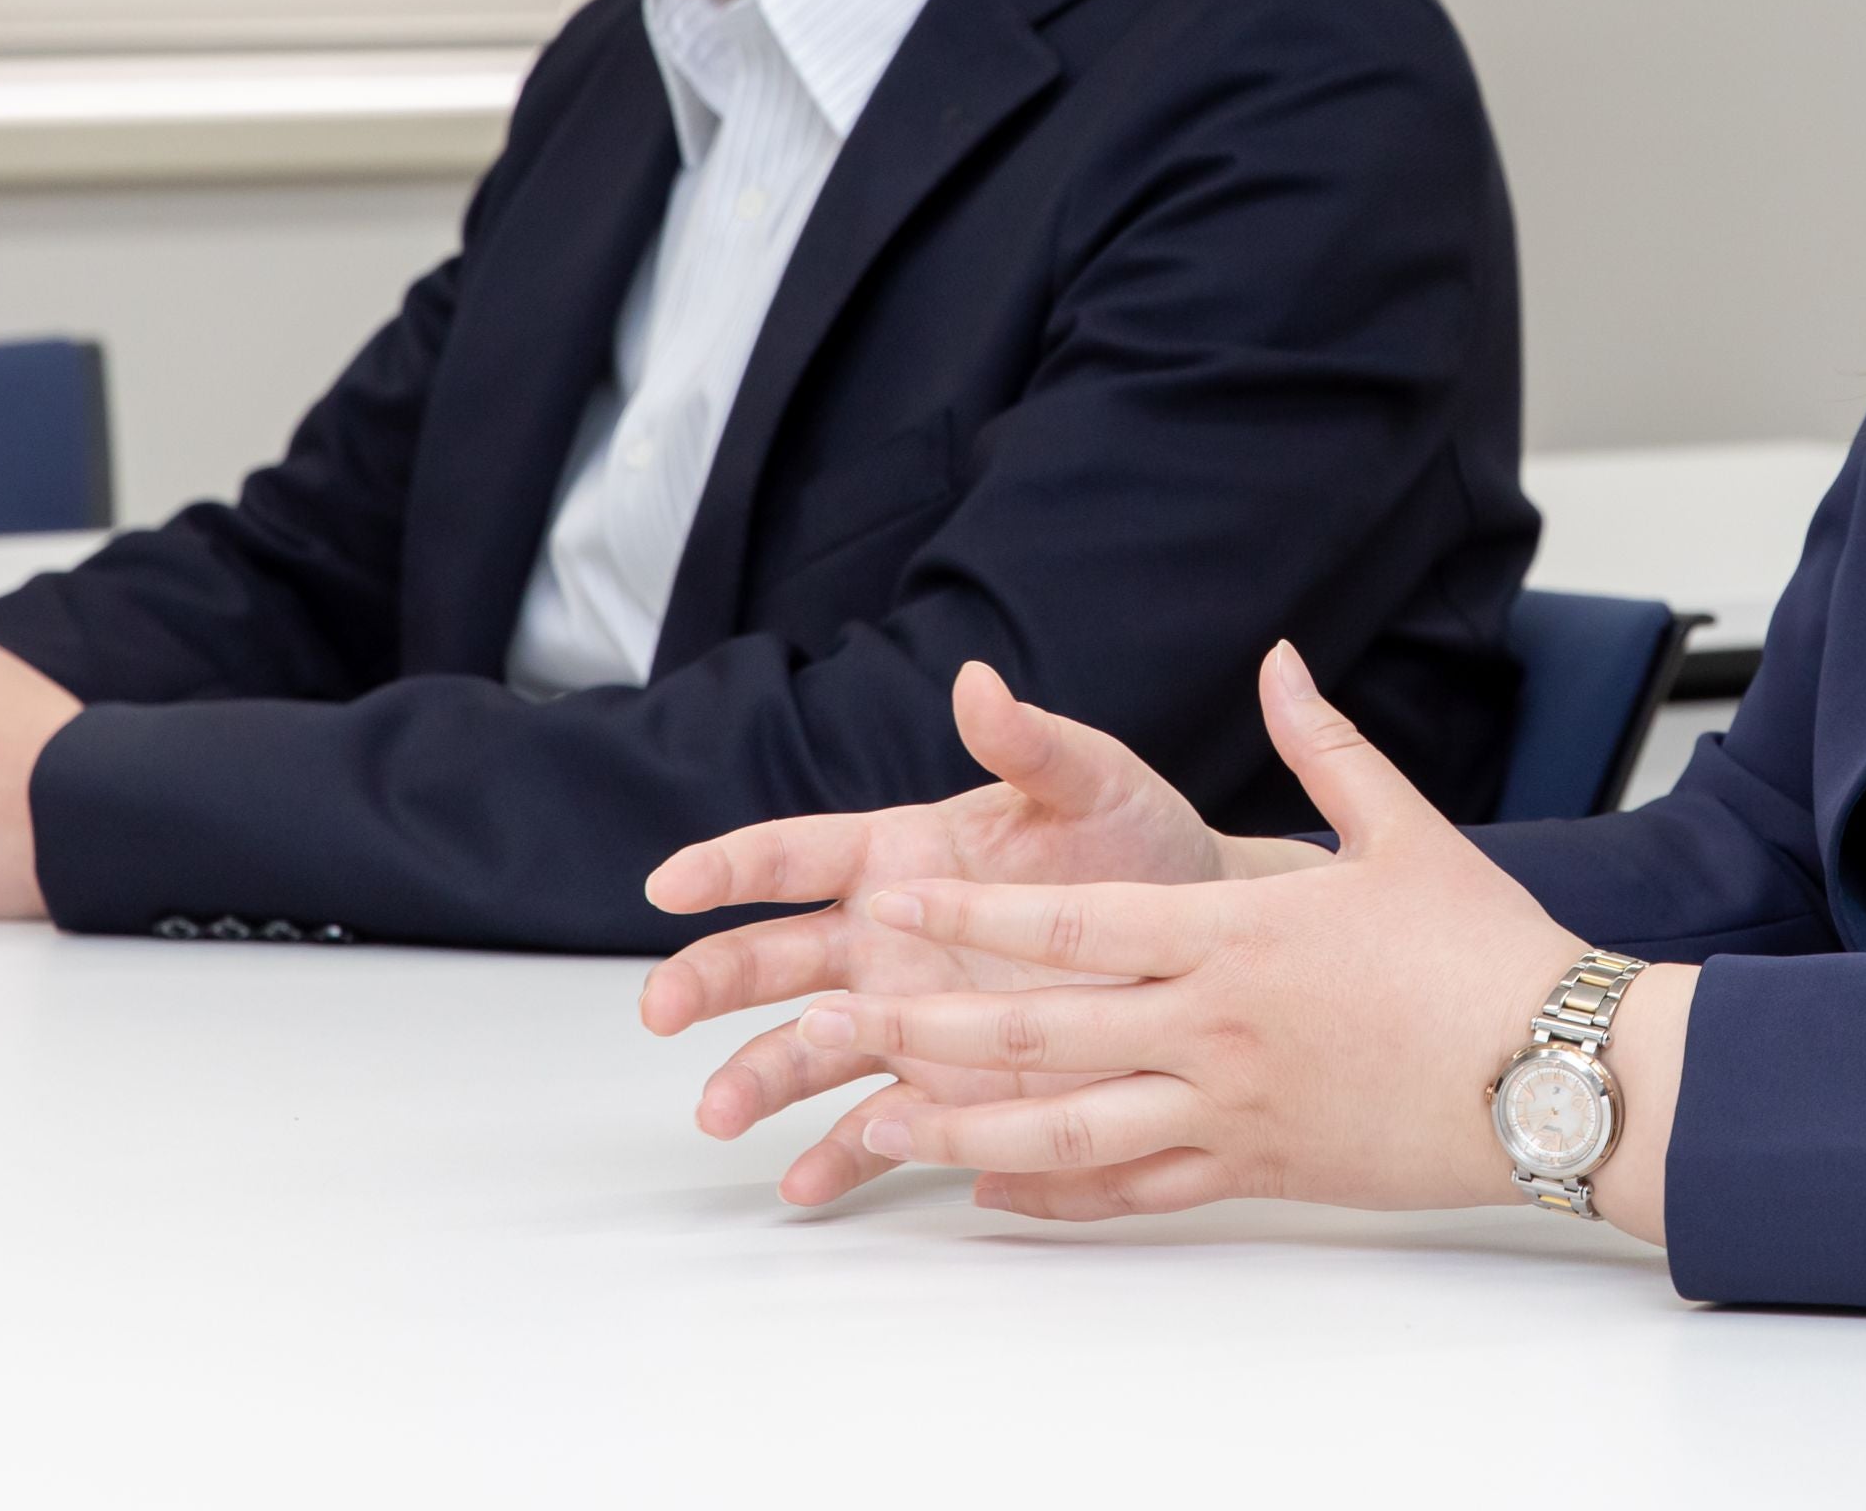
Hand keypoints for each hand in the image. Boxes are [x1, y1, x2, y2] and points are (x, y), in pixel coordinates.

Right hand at [638, 656, 1329, 1200]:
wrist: (1204, 942)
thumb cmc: (1140, 848)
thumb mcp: (1096, 786)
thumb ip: (1032, 745)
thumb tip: (979, 681)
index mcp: (901, 857)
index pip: (796, 855)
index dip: (729, 865)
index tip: (670, 883)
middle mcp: (884, 942)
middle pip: (771, 959)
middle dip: (709, 981)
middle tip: (661, 1010)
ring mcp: (906, 1019)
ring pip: (803, 1049)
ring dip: (755, 1078)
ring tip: (719, 1115)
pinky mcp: (944, 1090)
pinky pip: (874, 1130)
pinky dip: (836, 1158)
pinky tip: (801, 1184)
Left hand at [689, 642, 1700, 1238]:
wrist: (1562, 1072)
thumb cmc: (1485, 950)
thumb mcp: (1402, 825)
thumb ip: (1324, 742)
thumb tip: (1281, 659)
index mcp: (1237, 934)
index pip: (1078, 921)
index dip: (981, 911)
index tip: (904, 900)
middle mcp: (1216, 1026)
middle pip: (1045, 1030)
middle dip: (933, 1026)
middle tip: (845, 1019)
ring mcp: (1232, 1109)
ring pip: (1070, 1127)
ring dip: (965, 1125)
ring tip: (883, 1122)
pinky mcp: (1259, 1170)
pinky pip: (1136, 1190)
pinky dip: (1058, 1193)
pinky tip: (993, 1189)